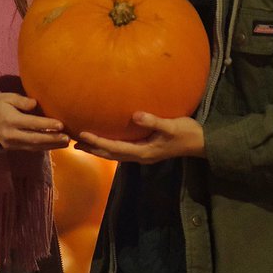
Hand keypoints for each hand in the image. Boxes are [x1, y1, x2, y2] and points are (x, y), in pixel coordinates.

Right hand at [0, 93, 69, 150]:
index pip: (31, 123)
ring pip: (35, 146)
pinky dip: (45, 147)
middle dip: (52, 139)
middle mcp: (12, 134)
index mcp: (11, 120)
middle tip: (67, 138)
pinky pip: (31, 149)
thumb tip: (34, 103)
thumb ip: (21, 100)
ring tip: (66, 142)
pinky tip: (55, 145)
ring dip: (51, 145)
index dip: (47, 124)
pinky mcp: (15, 148)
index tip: (61, 124)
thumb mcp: (7, 98)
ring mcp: (13, 144)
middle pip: (35, 138)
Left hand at [77, 113, 204, 162]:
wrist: (200, 143)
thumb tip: (136, 115)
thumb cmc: (187, 133)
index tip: (82, 135)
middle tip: (72, 143)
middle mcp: (140, 156)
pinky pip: (122, 150)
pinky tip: (105, 139)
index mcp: (143, 152)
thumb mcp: (171, 126)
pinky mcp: (146, 150)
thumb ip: (154, 121)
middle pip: (110, 155)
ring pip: (115, 154)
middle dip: (92, 149)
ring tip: (82, 143)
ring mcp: (143, 155)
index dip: (97, 142)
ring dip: (98, 149)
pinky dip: (109, 146)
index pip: (114, 148)